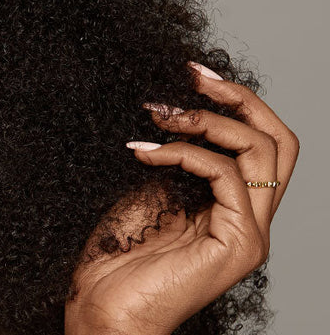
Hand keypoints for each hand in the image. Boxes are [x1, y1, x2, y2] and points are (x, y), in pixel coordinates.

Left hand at [66, 61, 297, 334]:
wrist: (102, 310)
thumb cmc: (116, 258)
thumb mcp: (149, 191)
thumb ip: (175, 160)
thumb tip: (175, 114)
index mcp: (233, 208)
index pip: (260, 143)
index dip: (233, 101)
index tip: (191, 72)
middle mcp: (252, 221)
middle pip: (279, 141)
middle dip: (239, 97)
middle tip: (192, 74)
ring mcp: (249, 234)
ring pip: (261, 152)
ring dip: (207, 121)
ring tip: (159, 115)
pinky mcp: (237, 245)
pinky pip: (227, 177)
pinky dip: (185, 152)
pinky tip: (145, 152)